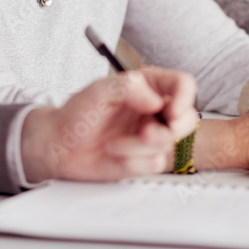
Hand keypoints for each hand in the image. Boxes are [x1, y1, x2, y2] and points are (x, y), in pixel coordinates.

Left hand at [20, 67, 198, 183]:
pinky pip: (154, 163)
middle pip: (188, 118)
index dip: (184, 97)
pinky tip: (113, 153)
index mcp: (149, 85)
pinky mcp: (146, 159)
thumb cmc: (77, 112)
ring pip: (169, 143)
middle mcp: (156, 110)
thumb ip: (127, 88)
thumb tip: (155, 101)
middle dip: (172, 129)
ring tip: (112, 143)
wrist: (60, 144)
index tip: (171, 111)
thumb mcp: (98, 91)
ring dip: (138, 146)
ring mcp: (152, 136)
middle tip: (147, 133)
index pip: (182, 84)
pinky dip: (132, 161)